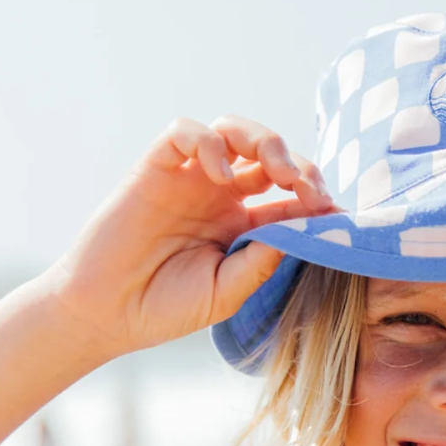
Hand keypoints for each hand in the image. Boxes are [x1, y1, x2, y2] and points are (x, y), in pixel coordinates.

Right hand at [44, 115, 334, 358]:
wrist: (107, 314)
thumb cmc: (166, 308)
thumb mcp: (226, 292)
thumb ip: (260, 263)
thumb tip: (300, 232)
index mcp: (244, 225)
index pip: (290, 199)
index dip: (316, 200)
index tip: (338, 214)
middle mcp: (221, 195)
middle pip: (269, 155)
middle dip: (298, 164)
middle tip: (307, 189)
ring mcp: (189, 179)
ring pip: (232, 131)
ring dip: (263, 142)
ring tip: (278, 173)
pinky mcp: (154, 168)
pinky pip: (183, 133)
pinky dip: (208, 143)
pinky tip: (222, 176)